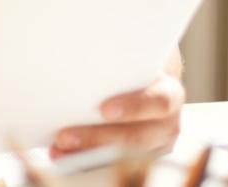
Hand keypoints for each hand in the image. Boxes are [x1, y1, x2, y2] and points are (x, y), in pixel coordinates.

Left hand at [51, 73, 185, 158]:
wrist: (146, 88)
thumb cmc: (133, 72)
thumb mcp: (132, 64)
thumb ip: (116, 66)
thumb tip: (71, 60)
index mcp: (170, 94)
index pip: (159, 102)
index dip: (134, 107)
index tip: (105, 110)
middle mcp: (167, 125)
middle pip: (136, 138)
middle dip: (97, 138)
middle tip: (64, 137)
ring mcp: (156, 147)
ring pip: (123, 158)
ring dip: (86, 155)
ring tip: (57, 150)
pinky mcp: (141, 162)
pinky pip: (112, 167)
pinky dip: (85, 164)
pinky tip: (62, 157)